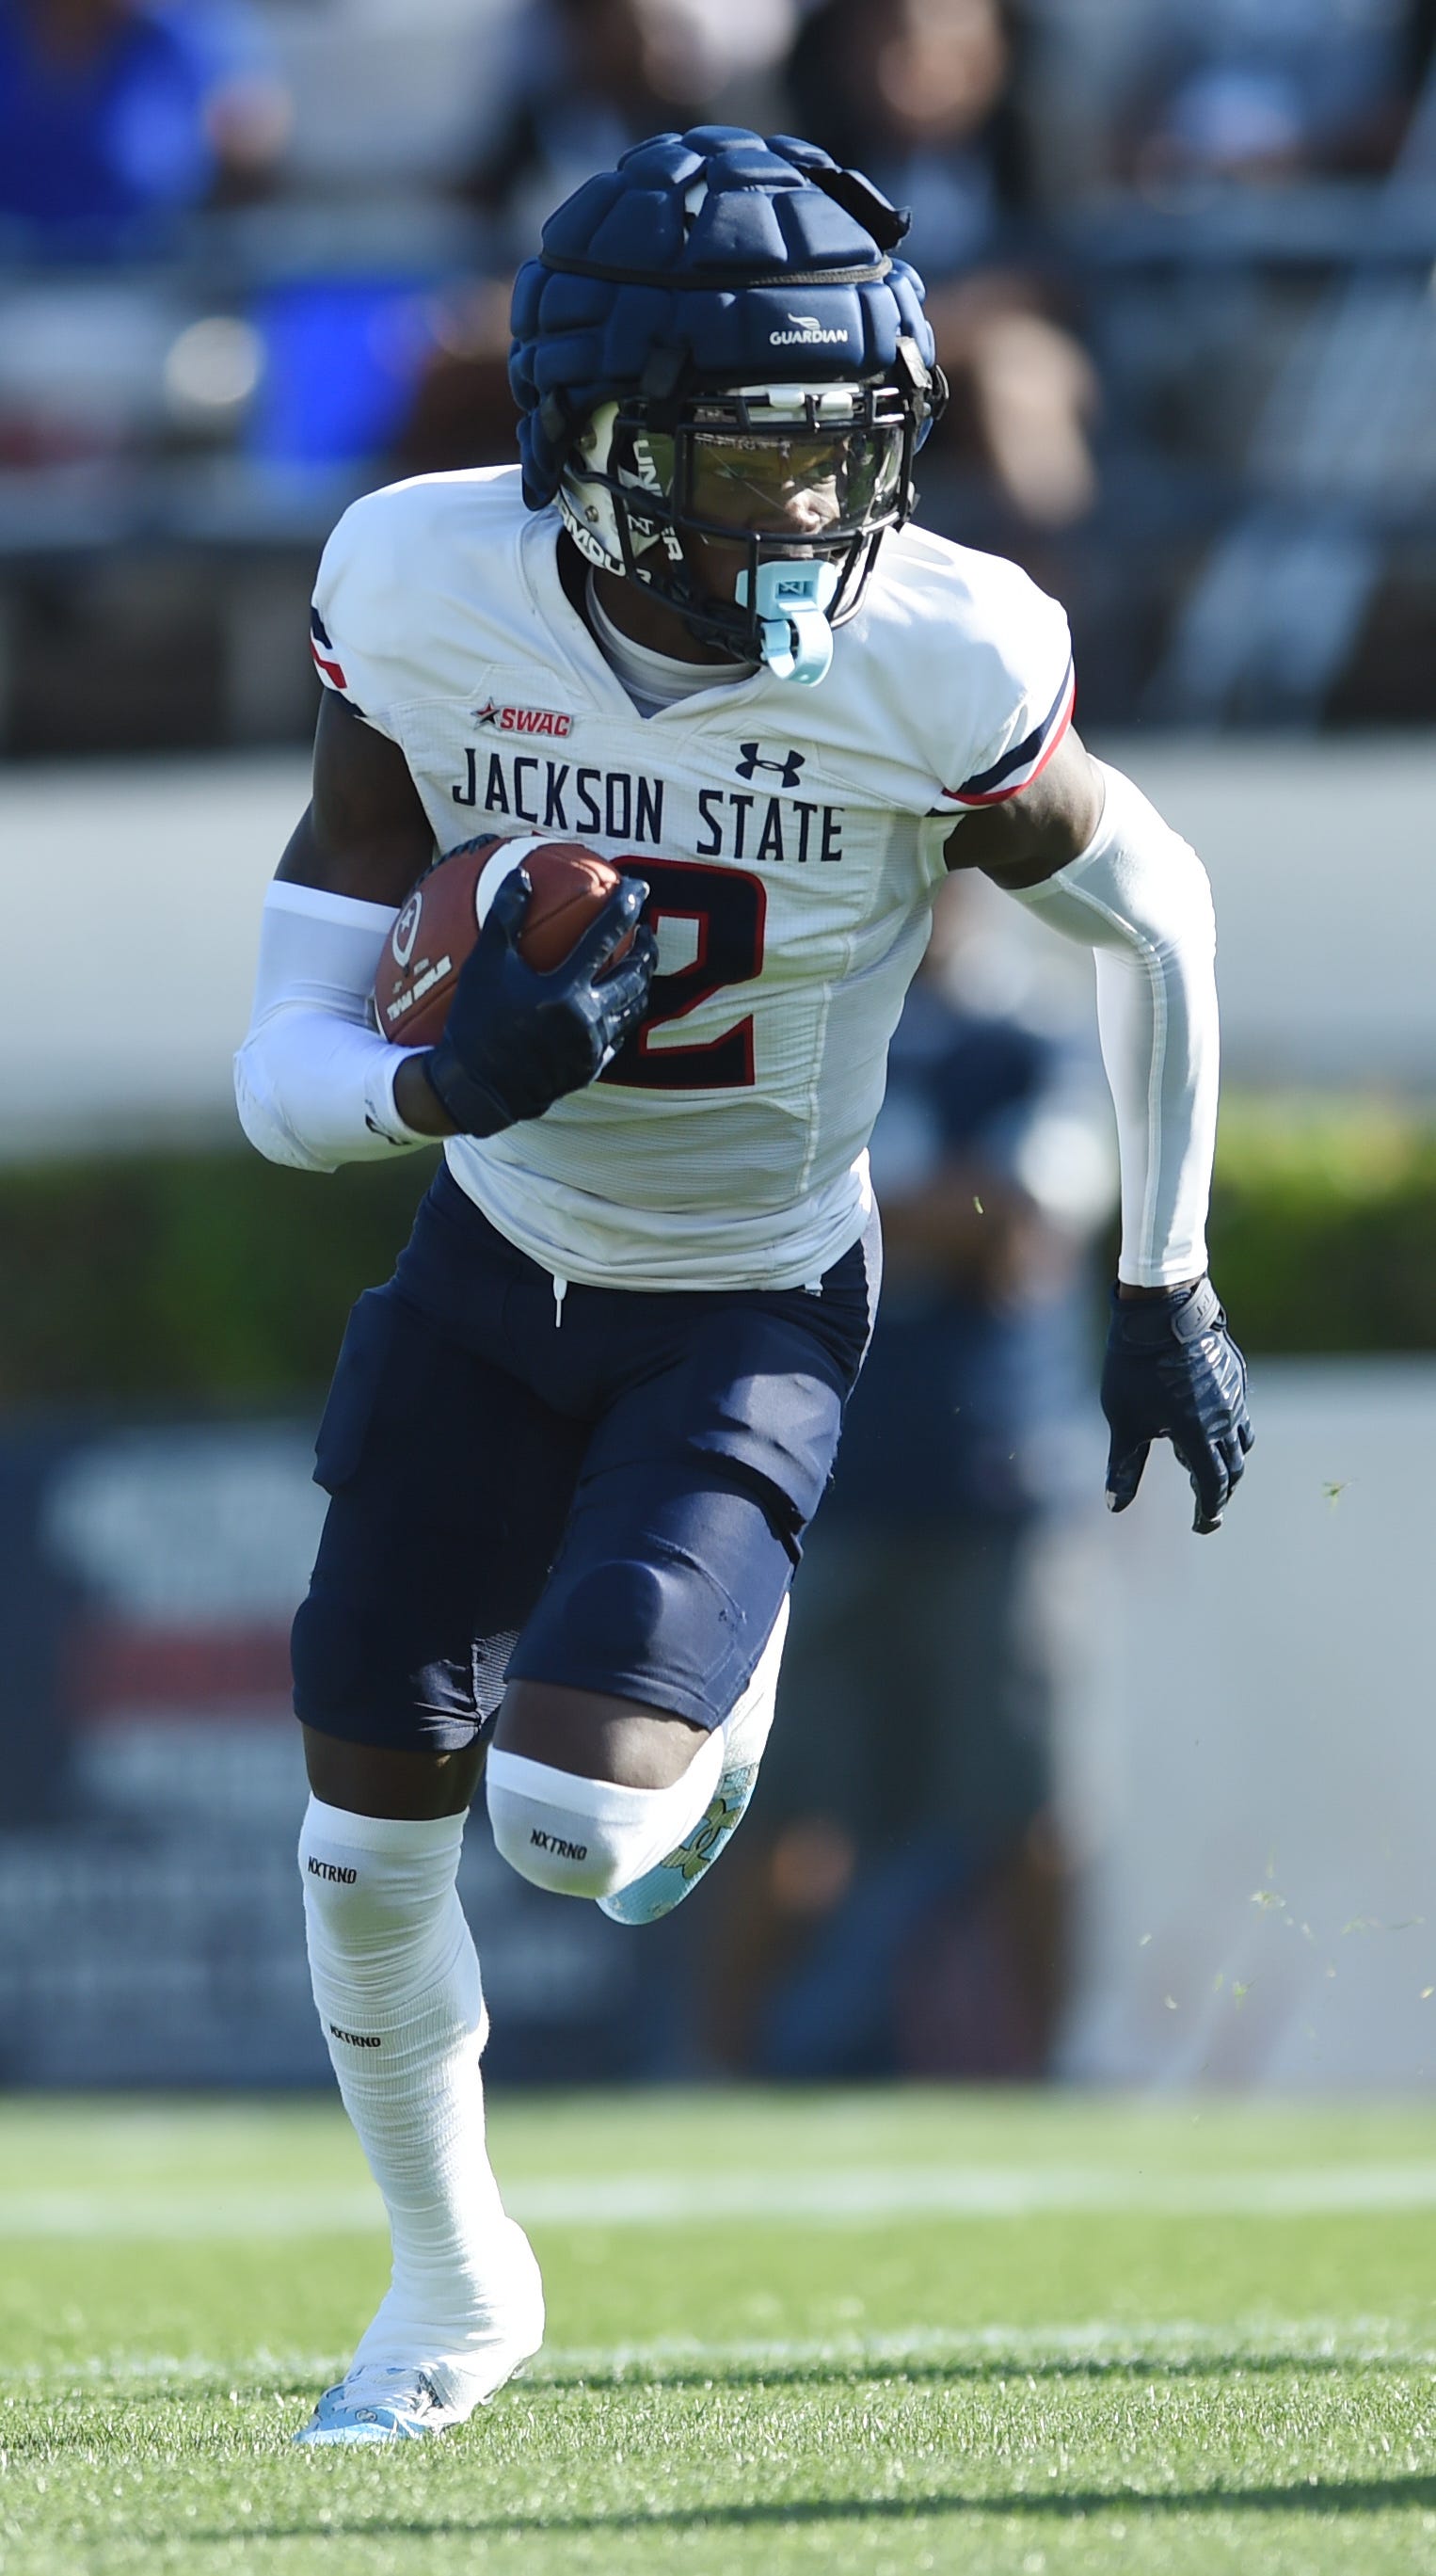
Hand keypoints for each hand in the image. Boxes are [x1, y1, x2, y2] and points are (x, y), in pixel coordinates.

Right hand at [424, 867, 655, 1136]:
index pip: (605, 937)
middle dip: (646, 950)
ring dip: (641, 983)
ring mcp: (591, 1047)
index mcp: (564, 990)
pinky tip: (620, 1007)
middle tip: (646, 932)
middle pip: (633, 976)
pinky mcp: (588, 1069)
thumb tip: (523, 875)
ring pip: (633, 1009)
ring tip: (639, 967)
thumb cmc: (474, 1023)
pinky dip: (624, 1016)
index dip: (625, 907)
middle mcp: (587, 1018)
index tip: (638, 888)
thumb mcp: (483, 966)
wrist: (475, 1090)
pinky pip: (617, 1038)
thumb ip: (504, 917)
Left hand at [1101, 1276, 1251, 1534]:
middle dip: (1221, 1492)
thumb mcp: (1123, 1418)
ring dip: (1229, 1462)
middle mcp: (1224, 1420)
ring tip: (1209, 1469)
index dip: (1208, 1511)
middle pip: (1233, 1469)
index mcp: (1198, 1435)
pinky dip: (1231, 1431)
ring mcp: (1234, 1396)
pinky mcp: (1236, 1376)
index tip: (1202, 1525)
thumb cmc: (1136, 1365)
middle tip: (1206, 1505)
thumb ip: (1123, 1464)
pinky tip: (1212, 1427)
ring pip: (1242, 1440)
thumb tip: (1114, 1506)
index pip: (1213, 1486)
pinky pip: (1241, 1413)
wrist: (1162, 1310)